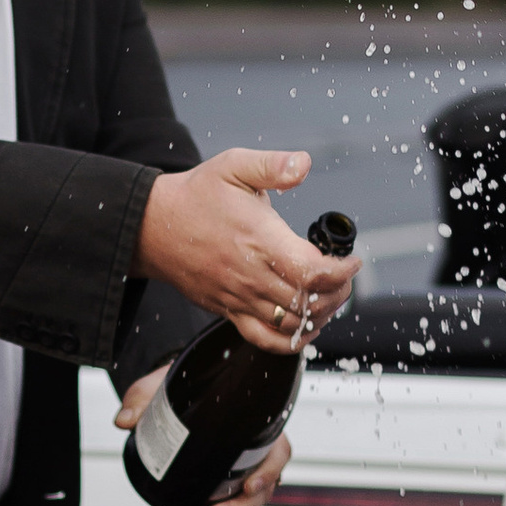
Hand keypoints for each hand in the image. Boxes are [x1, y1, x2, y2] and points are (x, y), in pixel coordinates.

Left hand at [112, 371, 295, 505]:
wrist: (178, 382)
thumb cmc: (182, 378)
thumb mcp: (162, 384)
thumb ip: (143, 398)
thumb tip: (124, 421)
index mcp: (254, 415)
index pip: (278, 447)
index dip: (270, 469)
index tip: (251, 484)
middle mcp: (256, 440)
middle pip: (268, 478)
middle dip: (246, 503)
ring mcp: (245, 457)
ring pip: (257, 491)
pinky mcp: (231, 468)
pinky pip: (240, 492)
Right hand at [133, 150, 360, 344]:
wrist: (153, 227)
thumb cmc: (196, 195)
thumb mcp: (234, 166)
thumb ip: (273, 165)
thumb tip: (303, 164)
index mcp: (259, 240)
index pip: (311, 272)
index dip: (341, 272)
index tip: (352, 260)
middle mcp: (250, 275)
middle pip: (307, 303)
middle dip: (338, 293)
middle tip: (344, 276)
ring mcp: (239, 297)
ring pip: (291, 325)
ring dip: (319, 316)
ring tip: (330, 296)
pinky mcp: (228, 310)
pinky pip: (264, 340)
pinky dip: (291, 341)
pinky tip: (305, 325)